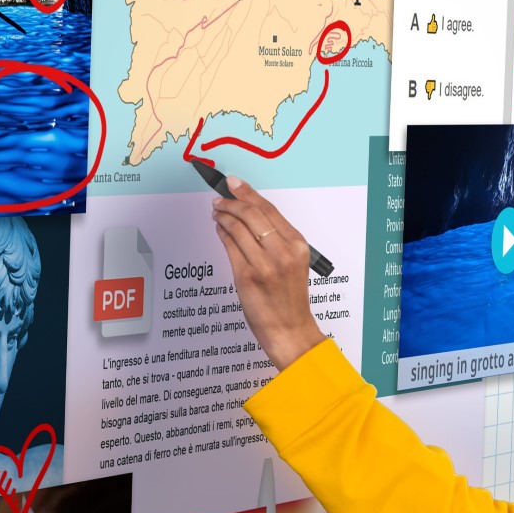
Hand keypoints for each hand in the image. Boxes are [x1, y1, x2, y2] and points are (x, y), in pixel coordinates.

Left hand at [212, 176, 325, 370]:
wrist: (289, 329)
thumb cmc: (289, 298)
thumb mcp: (293, 263)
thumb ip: (277, 239)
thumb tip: (252, 214)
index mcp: (297, 245)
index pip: (269, 209)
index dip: (249, 193)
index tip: (235, 183)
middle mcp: (282, 252)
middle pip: (251, 214)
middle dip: (231, 202)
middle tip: (220, 199)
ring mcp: (264, 265)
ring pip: (237, 227)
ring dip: (223, 216)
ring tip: (217, 213)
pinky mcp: (246, 277)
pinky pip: (229, 246)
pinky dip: (222, 233)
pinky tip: (219, 230)